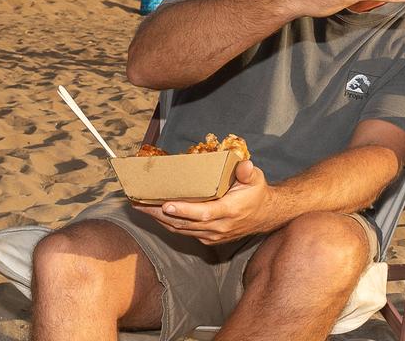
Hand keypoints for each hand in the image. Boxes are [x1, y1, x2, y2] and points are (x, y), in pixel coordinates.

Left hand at [132, 160, 275, 244]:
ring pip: (181, 229)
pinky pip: (185, 232)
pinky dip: (169, 224)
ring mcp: (213, 235)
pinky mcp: (208, 239)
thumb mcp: (256, 178)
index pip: (204, 213)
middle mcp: (220, 227)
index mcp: (230, 211)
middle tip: (140, 203)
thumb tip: (244, 165)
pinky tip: (156, 214)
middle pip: (185, 223)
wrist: (265, 215)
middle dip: (160, 214)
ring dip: (160, 219)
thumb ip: (247, 172)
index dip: (184, 210)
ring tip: (141, 207)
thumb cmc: (256, 193)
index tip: (166, 204)